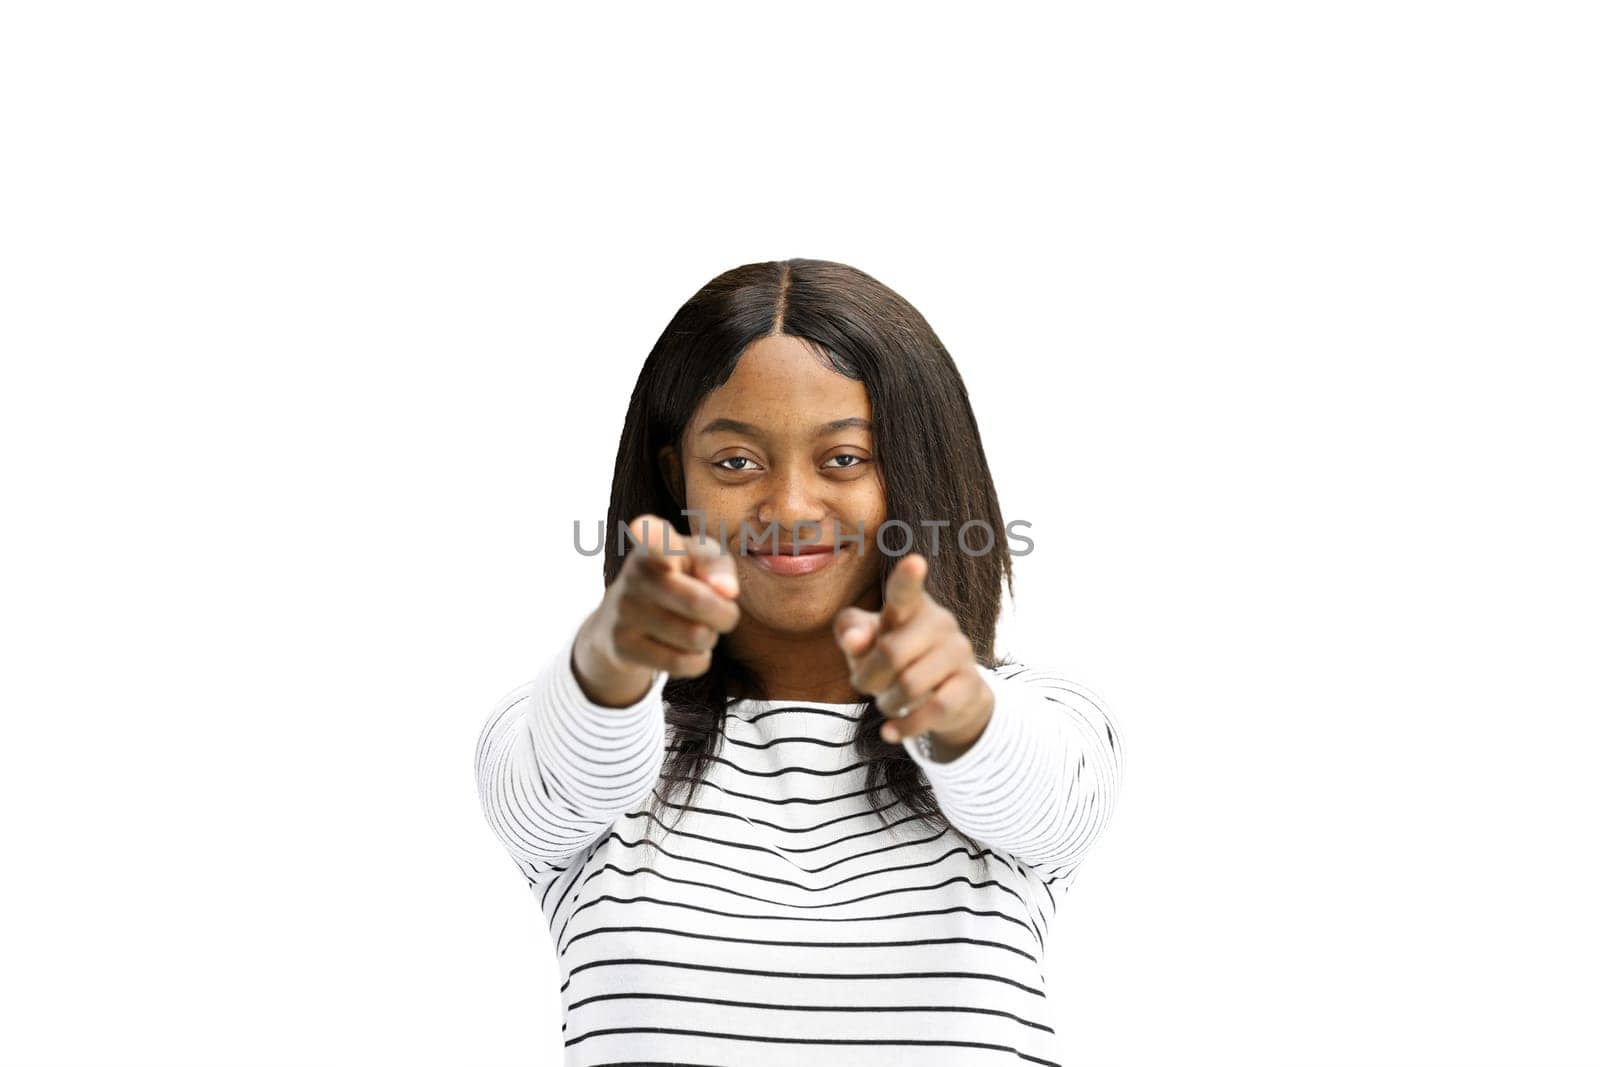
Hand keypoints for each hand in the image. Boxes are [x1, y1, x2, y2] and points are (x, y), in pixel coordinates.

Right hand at [573, 513, 740, 705]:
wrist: (619, 623)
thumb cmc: (675, 582)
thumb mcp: (697, 562)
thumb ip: (718, 565)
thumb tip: (727, 591)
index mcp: (655, 546)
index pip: (654, 538)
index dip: (650, 533)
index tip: (641, 528)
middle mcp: (635, 574)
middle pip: (700, 602)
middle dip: (725, 615)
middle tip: (723, 614)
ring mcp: (625, 612)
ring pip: (696, 636)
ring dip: (710, 638)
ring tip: (698, 629)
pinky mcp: (622, 647)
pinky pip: (683, 663)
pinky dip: (698, 660)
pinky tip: (687, 650)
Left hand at [832, 553, 994, 755]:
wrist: (948, 698)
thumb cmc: (896, 660)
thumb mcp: (866, 645)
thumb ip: (852, 634)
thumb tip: (854, 640)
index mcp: (911, 606)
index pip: (907, 592)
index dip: (908, 579)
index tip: (914, 561)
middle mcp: (940, 622)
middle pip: (892, 653)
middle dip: (868, 678)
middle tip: (865, 686)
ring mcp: (959, 653)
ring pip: (911, 684)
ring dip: (887, 702)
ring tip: (887, 703)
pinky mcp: (970, 685)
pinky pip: (934, 710)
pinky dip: (905, 727)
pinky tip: (891, 732)